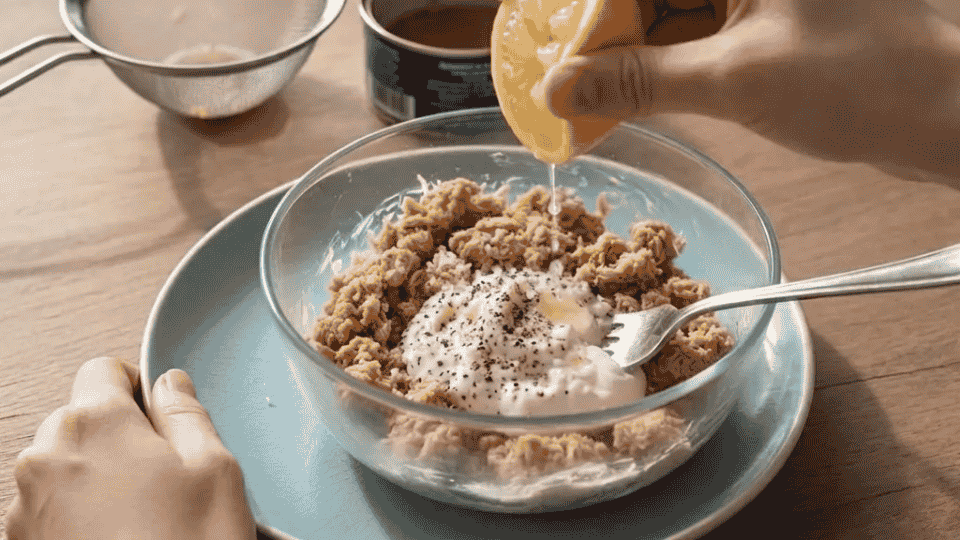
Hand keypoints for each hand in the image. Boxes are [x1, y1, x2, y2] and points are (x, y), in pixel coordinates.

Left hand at [5, 357, 255, 539]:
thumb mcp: (215, 471)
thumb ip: (187, 412)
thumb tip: (170, 384)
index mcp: (94, 423)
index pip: (105, 369)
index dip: (138, 389)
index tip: (161, 420)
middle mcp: (45, 457)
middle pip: (82, 420)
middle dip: (119, 439)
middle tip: (165, 481)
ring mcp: (23, 508)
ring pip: (65, 467)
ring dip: (96, 481)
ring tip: (142, 522)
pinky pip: (50, 511)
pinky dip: (78, 518)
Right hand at [543, 0, 959, 177]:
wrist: (946, 113)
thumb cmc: (866, 79)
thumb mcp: (736, 80)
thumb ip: (640, 81)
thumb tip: (563, 90)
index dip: (580, 7)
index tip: (539, 33)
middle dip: (598, 26)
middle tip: (553, 70)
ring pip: (665, 9)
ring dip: (625, 47)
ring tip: (577, 88)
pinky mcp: (763, 15)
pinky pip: (691, 30)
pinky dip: (659, 60)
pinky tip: (624, 90)